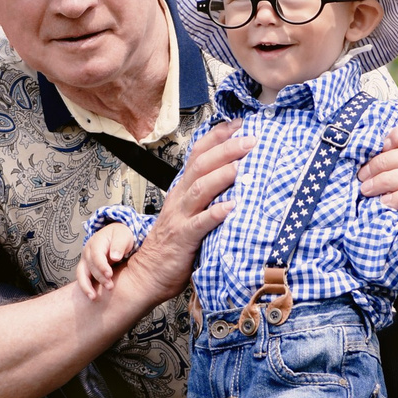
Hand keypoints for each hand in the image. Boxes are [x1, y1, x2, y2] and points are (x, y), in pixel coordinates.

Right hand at [78, 223, 136, 297]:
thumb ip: (119, 245)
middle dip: (99, 278)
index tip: (109, 275)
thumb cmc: (121, 235)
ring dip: (87, 286)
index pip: (96, 255)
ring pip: (82, 274)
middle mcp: (88, 251)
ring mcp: (85, 260)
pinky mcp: (86, 268)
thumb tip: (115, 257)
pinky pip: (82, 278)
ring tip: (93, 297)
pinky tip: (91, 297)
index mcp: (97, 241)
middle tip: (110, 287)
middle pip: (90, 266)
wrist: (116, 236)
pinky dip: (85, 288)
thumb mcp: (123, 235)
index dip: (101, 266)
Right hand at [117, 120, 250, 303]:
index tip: (240, 124)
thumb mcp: (190, 212)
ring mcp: (180, 216)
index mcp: (182, 189)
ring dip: (222, 175)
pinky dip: (215, 214)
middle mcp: (180, 197)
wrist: (146, 273)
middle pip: (201, 164)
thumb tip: (237, 180)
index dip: (218, 136)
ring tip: (242, 167)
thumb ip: (207, 196)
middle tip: (250, 140)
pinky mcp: (183, 238)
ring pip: (200, 188)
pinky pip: (200, 223)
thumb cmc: (173, 245)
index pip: (199, 154)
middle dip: (227, 149)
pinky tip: (232, 207)